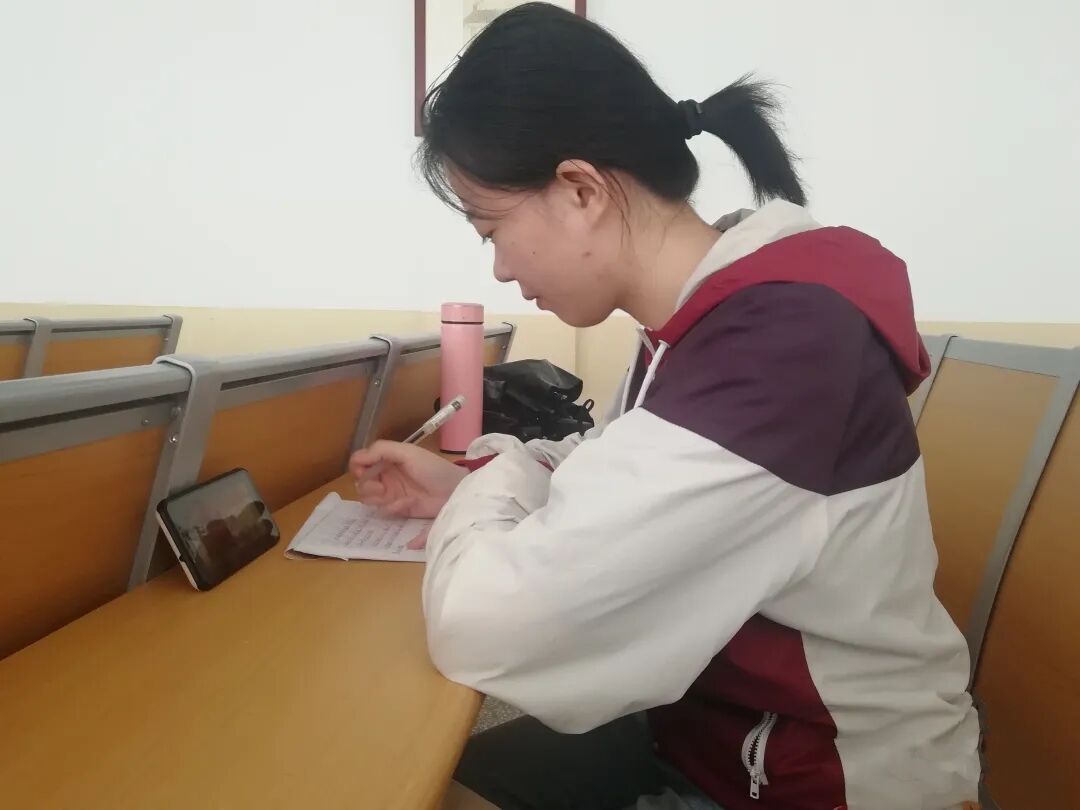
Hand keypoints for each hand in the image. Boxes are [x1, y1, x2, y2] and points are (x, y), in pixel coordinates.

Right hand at [349, 440, 467, 527]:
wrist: (454, 491)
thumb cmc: (432, 468)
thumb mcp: (407, 452)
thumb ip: (381, 450)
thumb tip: (356, 458)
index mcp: (386, 459)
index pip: (359, 462)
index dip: (358, 468)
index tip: (364, 471)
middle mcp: (385, 475)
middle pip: (360, 482)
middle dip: (368, 486)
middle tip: (381, 487)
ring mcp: (391, 493)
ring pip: (368, 498)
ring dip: (378, 498)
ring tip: (395, 498)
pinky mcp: (397, 509)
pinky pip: (383, 511)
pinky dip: (392, 508)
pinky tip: (407, 504)